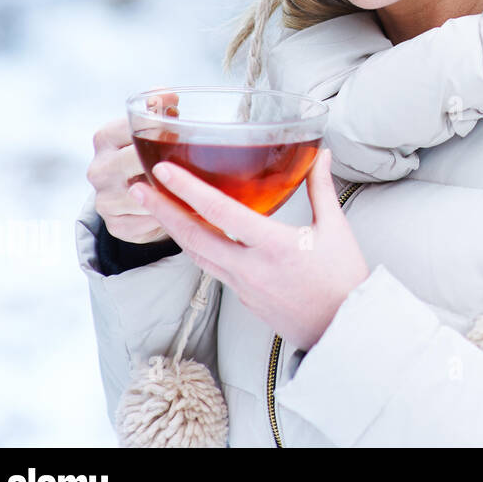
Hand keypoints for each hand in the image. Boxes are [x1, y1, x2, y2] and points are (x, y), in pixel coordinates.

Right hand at [87, 94, 178, 243]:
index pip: (135, 128)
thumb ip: (160, 108)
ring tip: (193, 187)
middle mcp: (99, 169)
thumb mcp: (152, 126)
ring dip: (173, 192)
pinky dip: (170, 216)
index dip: (163, 131)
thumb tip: (168, 95)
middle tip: (193, 163)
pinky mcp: (117, 226)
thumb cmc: (148, 152)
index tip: (182, 134)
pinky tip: (181, 208)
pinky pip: (151, 222)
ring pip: (148, 195)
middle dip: (169, 162)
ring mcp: (104, 200)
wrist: (132, 194)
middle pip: (140, 162)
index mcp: (104, 138)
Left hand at [128, 148, 371, 350]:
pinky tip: (192, 235)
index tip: (165, 170)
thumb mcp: (336, 228)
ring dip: (173, 230)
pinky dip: (196, 248)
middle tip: (138, 189)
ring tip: (156, 208)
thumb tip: (321, 154)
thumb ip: (321, 188)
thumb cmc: (344, 278)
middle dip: (162, 211)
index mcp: (275, 246)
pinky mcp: (243, 298)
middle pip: (194, 237)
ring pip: (198, 255)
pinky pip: (213, 268)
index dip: (189, 189)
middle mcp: (251, 268)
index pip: (222, 212)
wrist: (343, 326)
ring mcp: (243, 287)